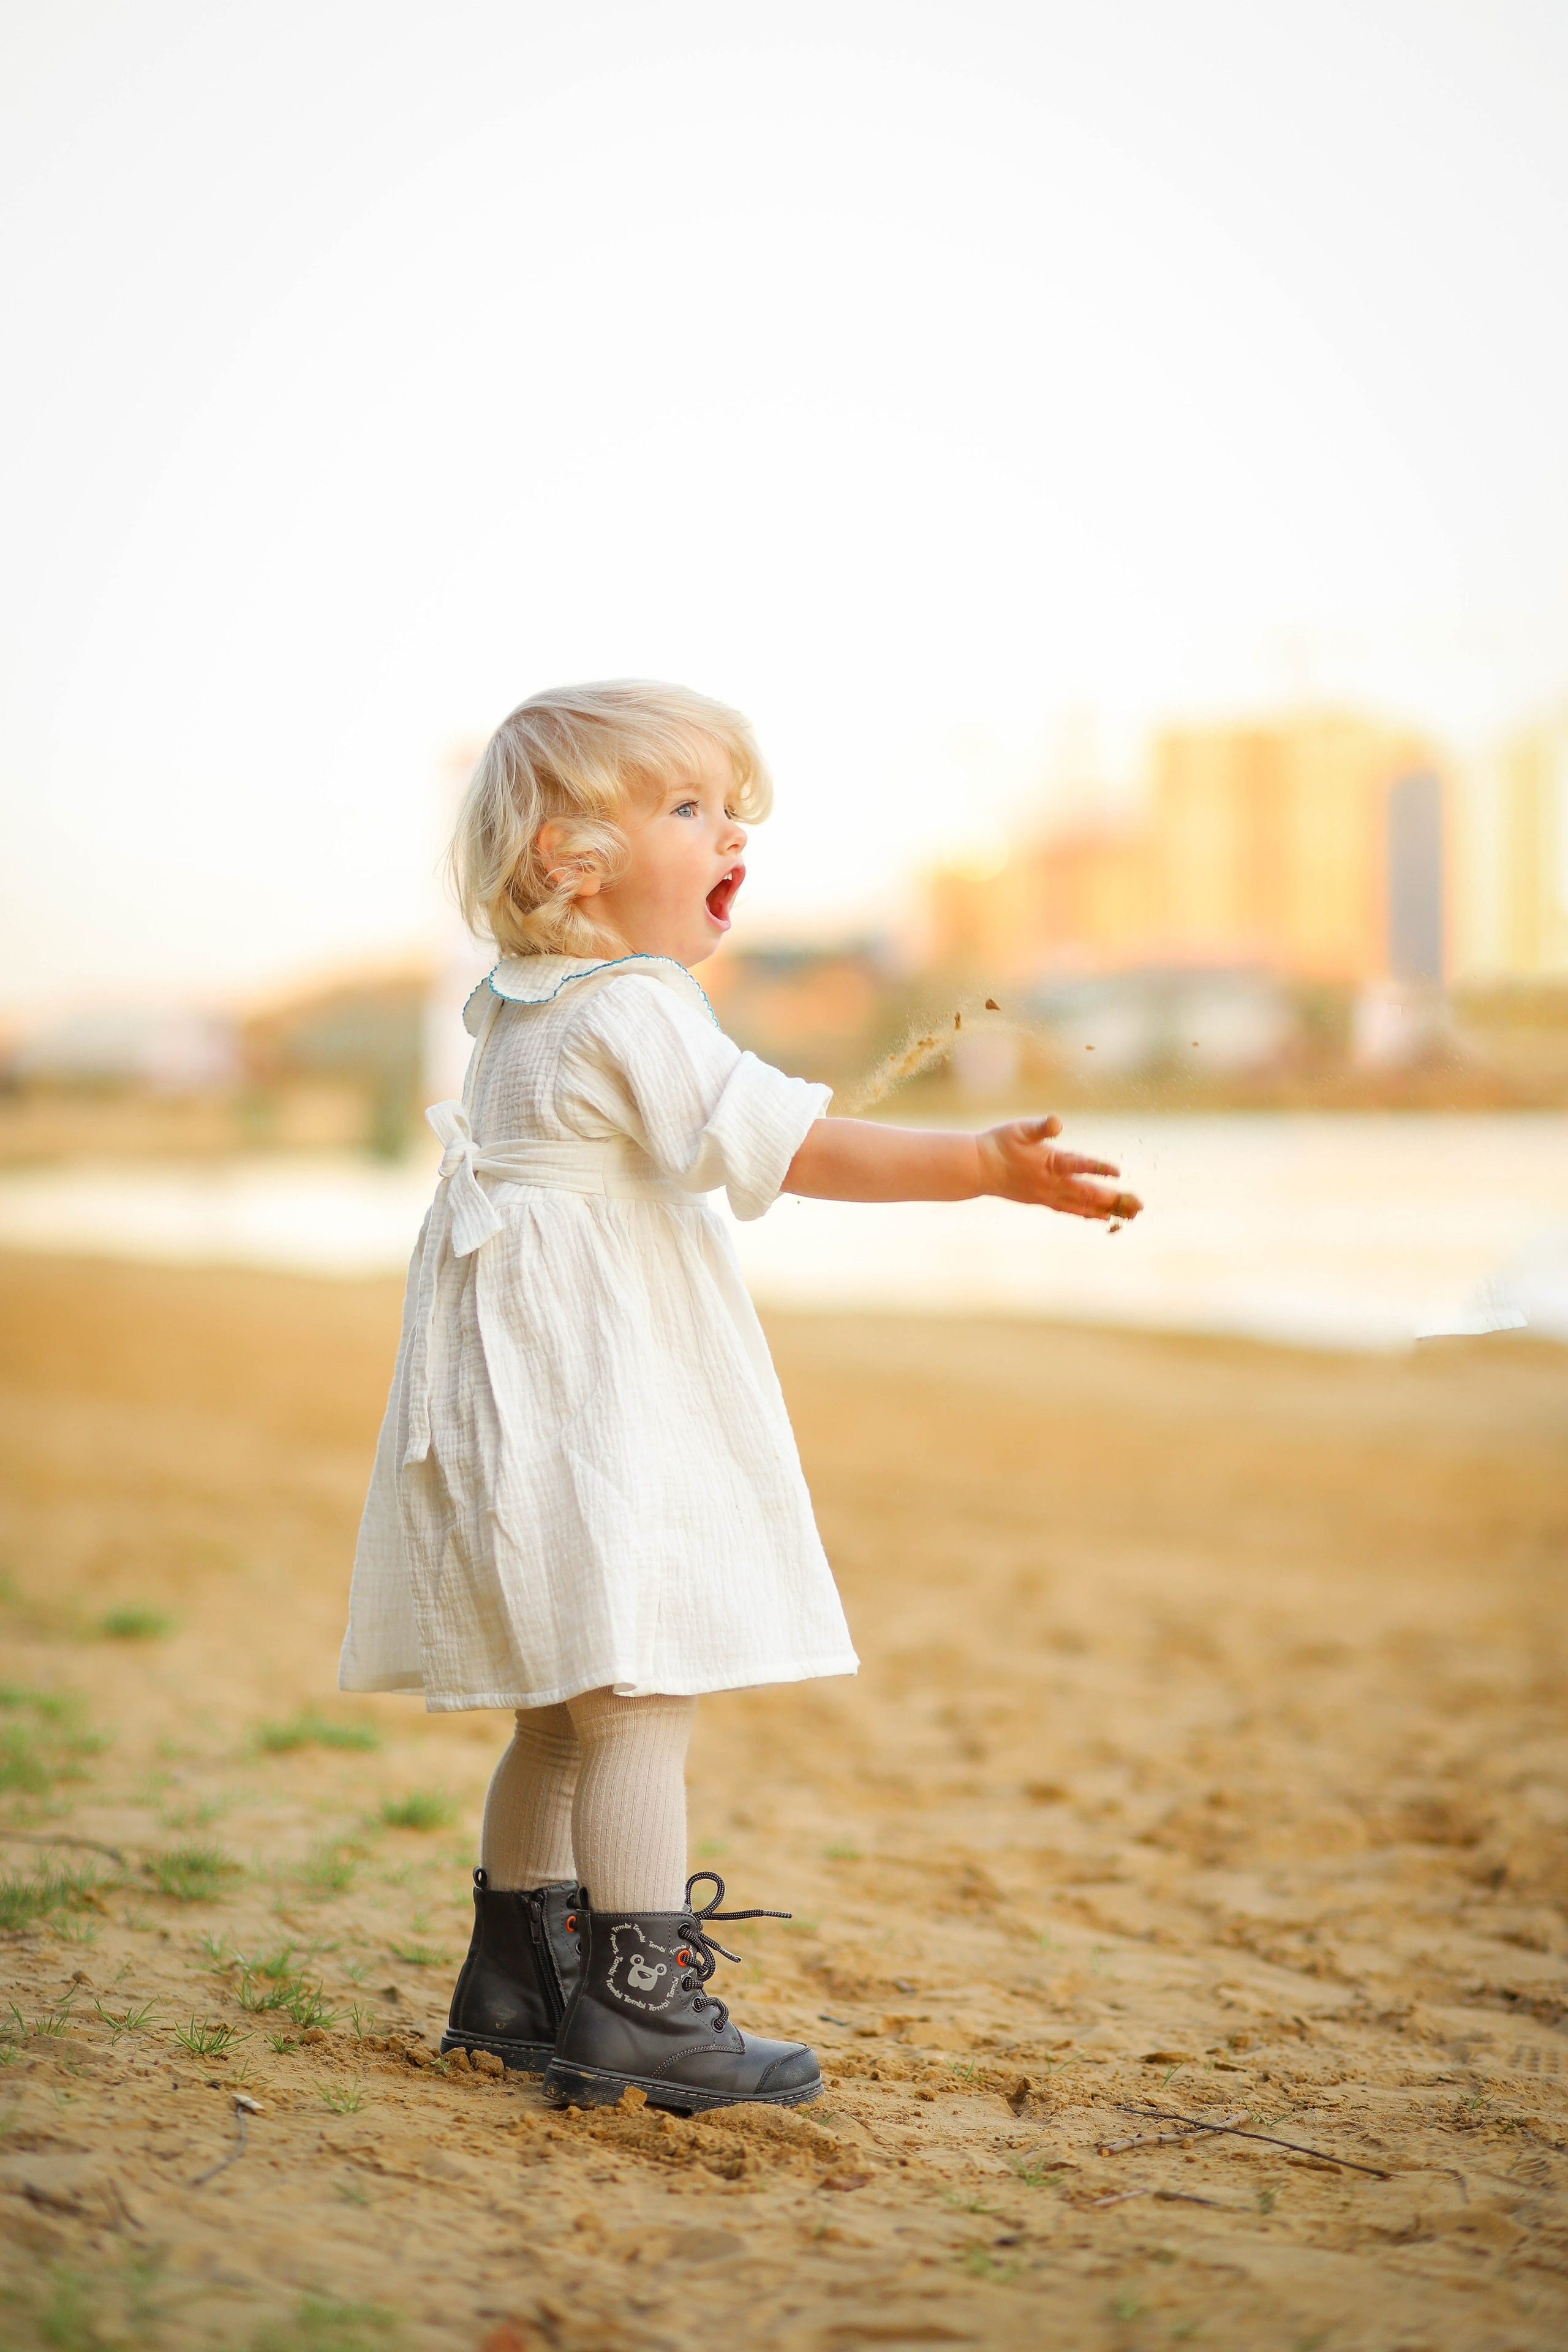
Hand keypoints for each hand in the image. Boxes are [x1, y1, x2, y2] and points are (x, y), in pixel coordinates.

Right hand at [974, 1116, 1141, 1221]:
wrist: (978, 1168)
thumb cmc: (1000, 1144)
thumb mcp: (1019, 1128)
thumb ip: (1040, 1127)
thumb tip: (1056, 1123)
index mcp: (1048, 1162)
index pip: (1077, 1165)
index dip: (1097, 1167)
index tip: (1118, 1171)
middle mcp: (1051, 1183)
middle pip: (1087, 1193)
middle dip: (1113, 1198)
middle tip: (1138, 1204)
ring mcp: (1048, 1195)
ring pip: (1082, 1205)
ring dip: (1106, 1210)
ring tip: (1129, 1216)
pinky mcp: (1044, 1201)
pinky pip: (1071, 1210)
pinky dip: (1088, 1214)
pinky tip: (1103, 1218)